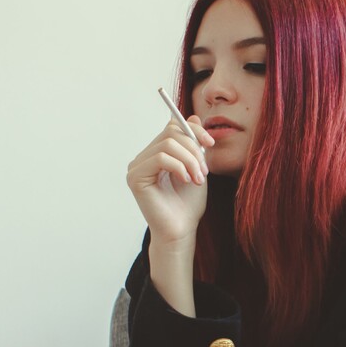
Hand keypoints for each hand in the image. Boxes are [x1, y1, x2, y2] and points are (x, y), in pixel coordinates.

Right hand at [126, 115, 217, 243]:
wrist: (182, 229)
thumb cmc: (188, 203)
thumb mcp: (196, 167)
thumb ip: (193, 144)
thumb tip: (193, 116)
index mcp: (157, 153)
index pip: (172, 126)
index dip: (193, 130)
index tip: (210, 144)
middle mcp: (144, 157)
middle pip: (171, 133)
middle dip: (194, 150)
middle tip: (204, 171)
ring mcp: (137, 167)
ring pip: (167, 145)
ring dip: (190, 160)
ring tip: (197, 178)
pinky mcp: (135, 177)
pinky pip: (160, 158)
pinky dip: (179, 167)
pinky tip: (185, 181)